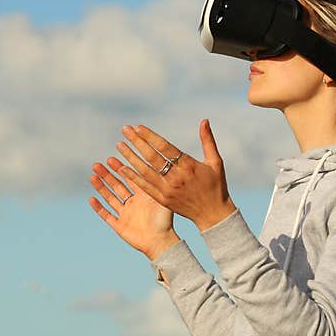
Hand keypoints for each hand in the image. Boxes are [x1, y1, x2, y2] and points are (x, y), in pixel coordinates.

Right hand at [88, 159, 181, 261]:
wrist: (161, 242)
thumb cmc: (165, 221)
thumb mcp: (161, 199)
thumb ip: (156, 184)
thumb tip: (156, 164)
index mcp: (142, 196)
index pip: (129, 178)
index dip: (120, 168)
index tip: (111, 158)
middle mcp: (132, 203)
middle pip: (116, 186)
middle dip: (107, 175)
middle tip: (98, 164)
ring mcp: (125, 214)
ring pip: (110, 198)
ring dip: (101, 187)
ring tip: (92, 176)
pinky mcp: (119, 226)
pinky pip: (106, 215)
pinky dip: (99, 207)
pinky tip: (92, 199)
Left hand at [114, 119, 236, 232]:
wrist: (213, 214)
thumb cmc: (216, 185)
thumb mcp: (215, 162)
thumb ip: (207, 141)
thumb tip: (204, 120)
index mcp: (188, 166)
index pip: (165, 147)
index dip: (150, 136)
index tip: (138, 127)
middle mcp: (176, 177)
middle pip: (152, 157)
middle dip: (137, 142)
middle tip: (125, 130)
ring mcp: (168, 190)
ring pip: (145, 171)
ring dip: (130, 158)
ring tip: (119, 146)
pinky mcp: (162, 200)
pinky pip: (144, 187)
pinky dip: (133, 177)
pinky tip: (122, 168)